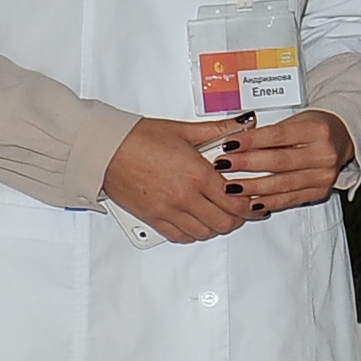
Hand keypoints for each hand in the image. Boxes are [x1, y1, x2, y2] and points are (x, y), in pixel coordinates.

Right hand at [102, 114, 259, 241]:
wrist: (104, 150)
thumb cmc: (138, 138)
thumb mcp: (185, 130)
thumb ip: (220, 129)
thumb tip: (245, 123)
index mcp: (197, 175)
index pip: (236, 200)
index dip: (250, 204)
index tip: (255, 201)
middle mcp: (185, 197)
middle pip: (224, 222)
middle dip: (237, 217)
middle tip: (241, 209)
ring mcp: (167, 211)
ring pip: (204, 232)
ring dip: (216, 226)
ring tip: (219, 213)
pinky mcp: (152, 218)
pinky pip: (180, 236)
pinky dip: (193, 232)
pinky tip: (196, 221)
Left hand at [219, 111, 351, 217]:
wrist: (342, 138)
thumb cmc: (314, 127)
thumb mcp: (295, 120)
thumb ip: (269, 133)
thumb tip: (234, 144)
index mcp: (318, 130)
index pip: (277, 136)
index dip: (250, 141)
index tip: (228, 144)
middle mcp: (324, 154)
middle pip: (278, 161)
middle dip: (246, 164)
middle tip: (223, 165)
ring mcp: (324, 176)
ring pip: (282, 184)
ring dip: (253, 187)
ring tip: (230, 187)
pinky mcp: (321, 191)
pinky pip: (290, 199)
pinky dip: (269, 202)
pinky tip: (252, 202)